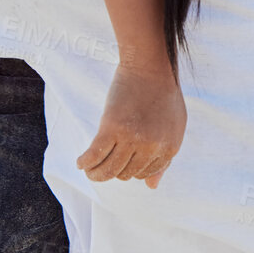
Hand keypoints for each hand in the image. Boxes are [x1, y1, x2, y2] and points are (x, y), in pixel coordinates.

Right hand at [77, 65, 186, 187]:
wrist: (149, 65)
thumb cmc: (161, 94)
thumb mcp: (173, 127)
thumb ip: (164, 158)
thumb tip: (152, 187)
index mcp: (169, 147)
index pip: (145, 174)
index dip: (131, 170)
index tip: (122, 162)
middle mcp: (151, 146)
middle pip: (126, 174)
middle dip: (114, 171)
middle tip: (103, 163)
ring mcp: (132, 138)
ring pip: (108, 170)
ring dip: (96, 174)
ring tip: (89, 170)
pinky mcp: (112, 128)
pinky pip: (94, 156)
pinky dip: (85, 163)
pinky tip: (80, 163)